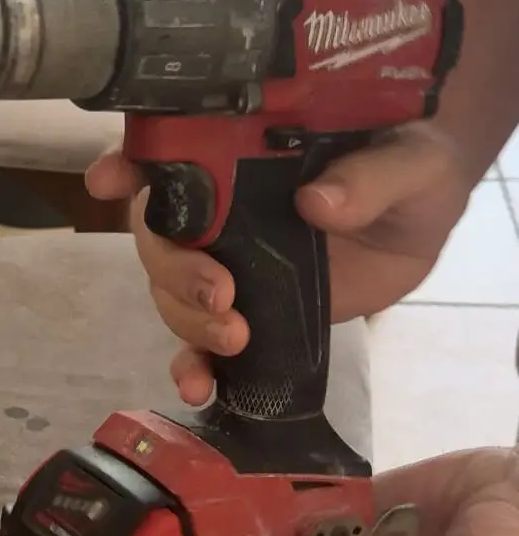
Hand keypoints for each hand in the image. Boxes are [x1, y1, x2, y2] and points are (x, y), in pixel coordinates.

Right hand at [85, 123, 474, 404]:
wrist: (427, 223)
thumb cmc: (415, 168)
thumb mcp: (412, 161)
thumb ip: (372, 176)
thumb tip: (319, 202)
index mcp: (247, 152)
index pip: (170, 149)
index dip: (129, 163)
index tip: (108, 180)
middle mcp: (222, 204)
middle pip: (159, 234)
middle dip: (174, 268)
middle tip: (220, 293)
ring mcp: (229, 260)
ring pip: (171, 291)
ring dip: (187, 319)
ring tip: (234, 336)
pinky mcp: (248, 311)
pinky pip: (201, 342)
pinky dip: (192, 365)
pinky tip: (198, 386)